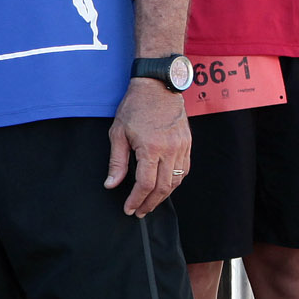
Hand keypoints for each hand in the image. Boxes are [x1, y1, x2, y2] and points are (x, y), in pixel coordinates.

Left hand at [106, 81, 191, 215]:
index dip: (136, 200)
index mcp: (151, 148)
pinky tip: (164, 186)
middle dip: (150, 203)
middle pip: (163, 187)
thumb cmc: (134, 108)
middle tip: (139, 212)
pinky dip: (174, 182)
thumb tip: (111, 185)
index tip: (129, 209)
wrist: (157, 87)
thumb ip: (116, 162)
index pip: (145, 184)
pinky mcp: (188, 144)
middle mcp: (170, 150)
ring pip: (176, 181)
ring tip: (149, 202)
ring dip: (163, 195)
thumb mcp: (118, 133)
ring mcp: (182, 147)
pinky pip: (184, 170)